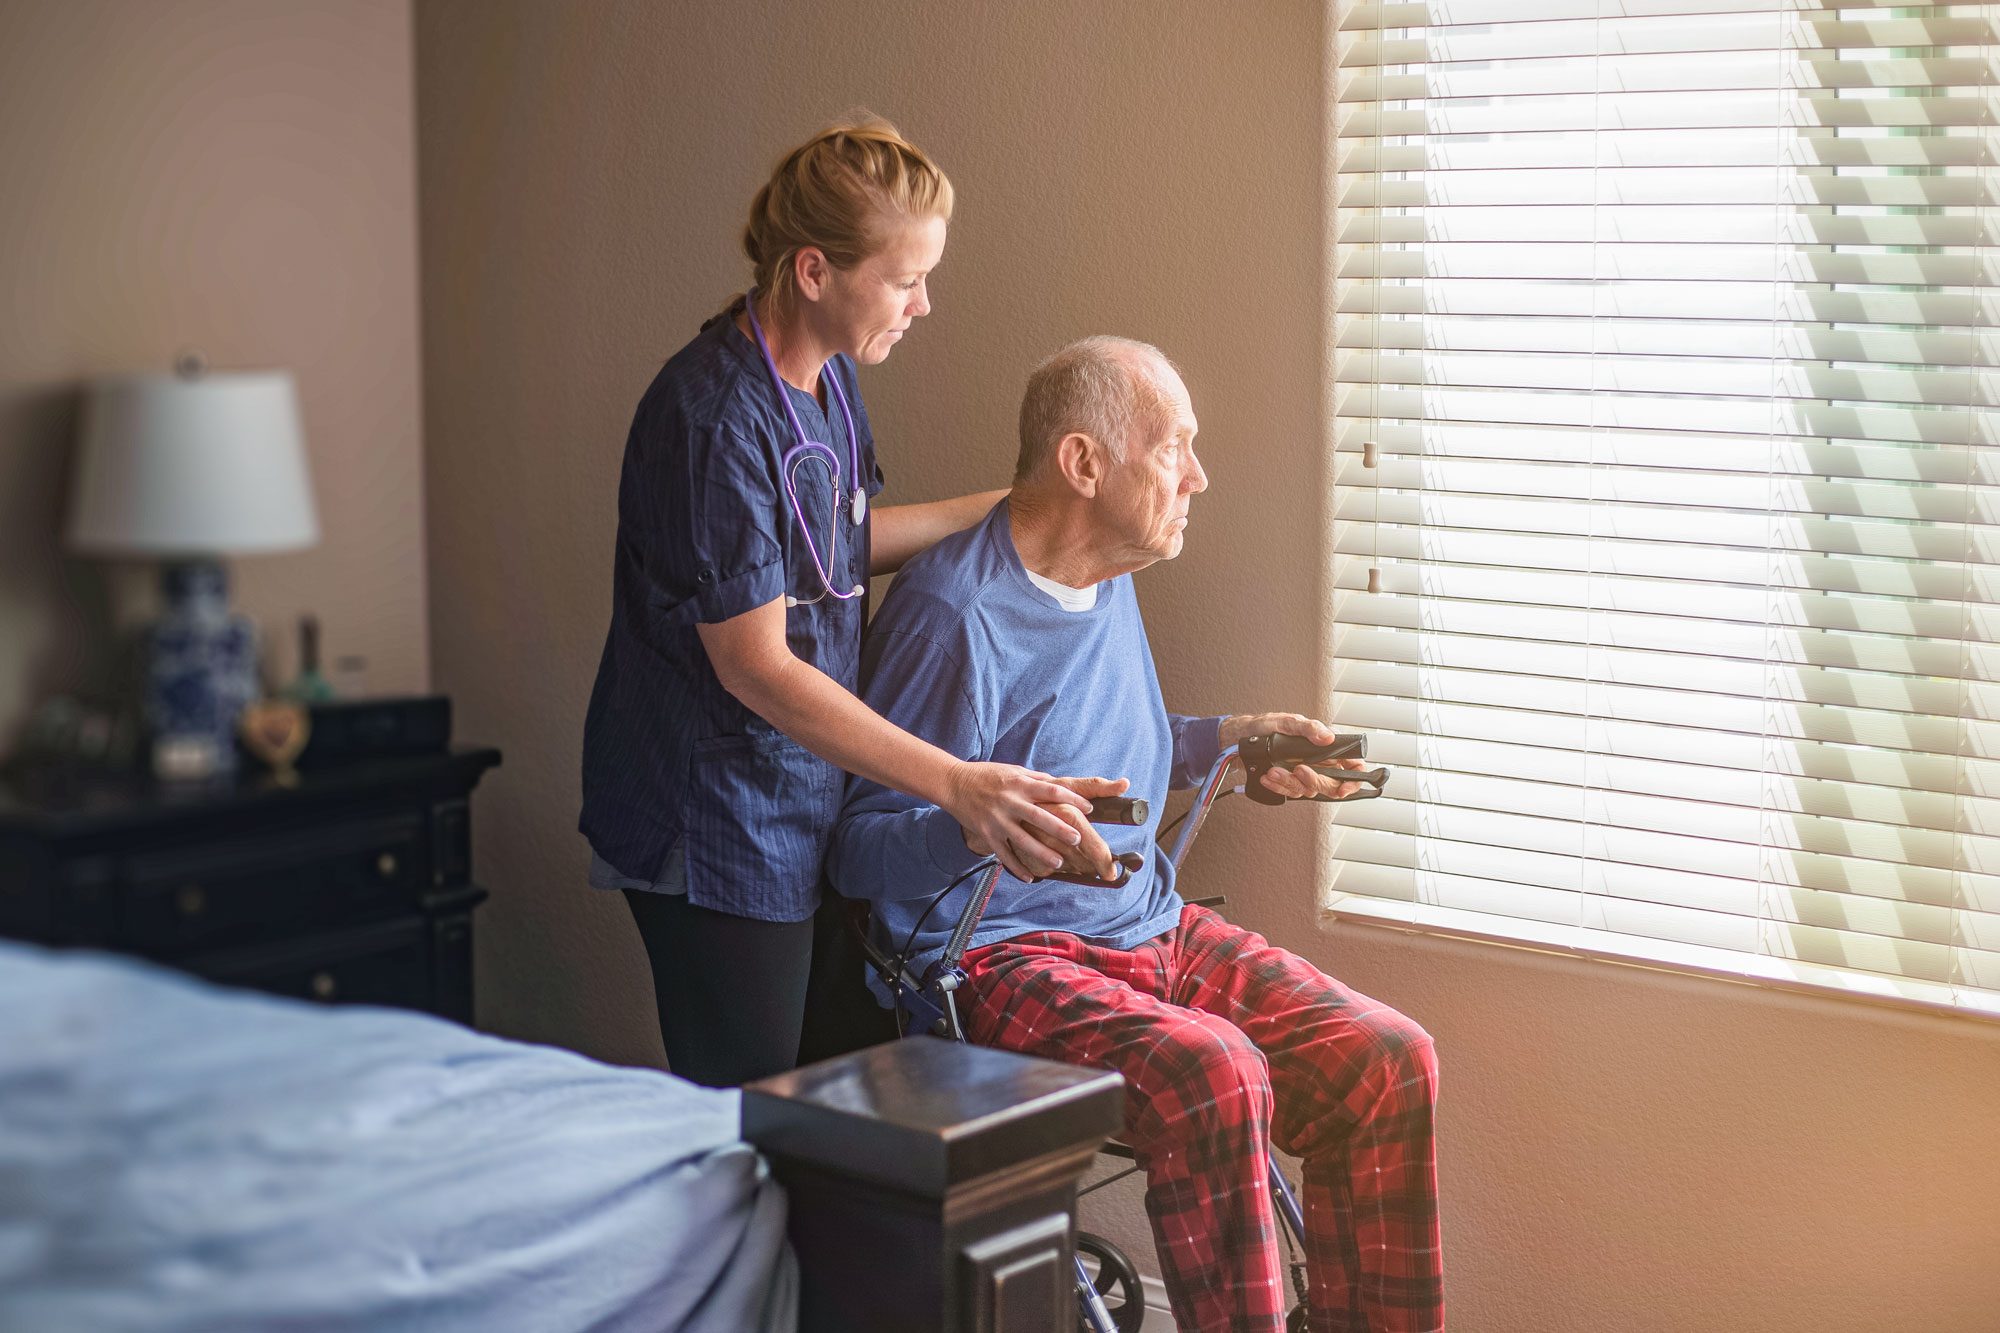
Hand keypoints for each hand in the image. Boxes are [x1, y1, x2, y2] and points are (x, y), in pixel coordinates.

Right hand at [943, 761, 1101, 881]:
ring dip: (1041, 853)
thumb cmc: (987, 775)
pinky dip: (1017, 868)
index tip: (1089, 809)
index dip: (1072, 799)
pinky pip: (1003, 854)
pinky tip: (1030, 878)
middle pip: (1039, 817)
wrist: (954, 783)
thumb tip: (1059, 785)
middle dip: (1060, 830)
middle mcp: (1010, 802)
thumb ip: (1036, 779)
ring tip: (1058, 862)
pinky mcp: (987, 834)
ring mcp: (997, 820)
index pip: (1051, 791)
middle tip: (1078, 840)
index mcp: (1020, 784)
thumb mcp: (1013, 770)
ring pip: (1022, 840)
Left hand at [1220, 711, 1370, 801]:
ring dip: (1289, 782)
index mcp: (1325, 748)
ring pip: (1306, 790)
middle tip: (1300, 770)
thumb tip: (1327, 737)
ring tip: (1275, 771)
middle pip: (1330, 785)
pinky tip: (1268, 777)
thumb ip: (1308, 728)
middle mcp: (1318, 763)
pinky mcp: (1288, 782)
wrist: (1241, 737)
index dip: (1353, 780)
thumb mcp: (1287, 721)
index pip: (1352, 766)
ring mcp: (1303, 775)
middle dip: (1314, 781)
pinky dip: (1277, 786)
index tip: (1344, 787)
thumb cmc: (1266, 726)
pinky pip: (1288, 792)